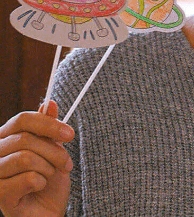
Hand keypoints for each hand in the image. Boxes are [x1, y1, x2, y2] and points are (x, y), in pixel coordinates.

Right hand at [0, 101, 73, 216]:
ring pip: (26, 158)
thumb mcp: (53, 149)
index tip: (70, 134)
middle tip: (66, 164)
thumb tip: (49, 103)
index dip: (48, 124)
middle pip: (27, 139)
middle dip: (54, 152)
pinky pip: (27, 178)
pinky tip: (38, 188)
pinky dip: (41, 182)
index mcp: (6, 138)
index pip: (23, 120)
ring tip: (49, 176)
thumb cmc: (48, 180)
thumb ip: (49, 128)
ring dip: (48, 168)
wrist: (47, 211)